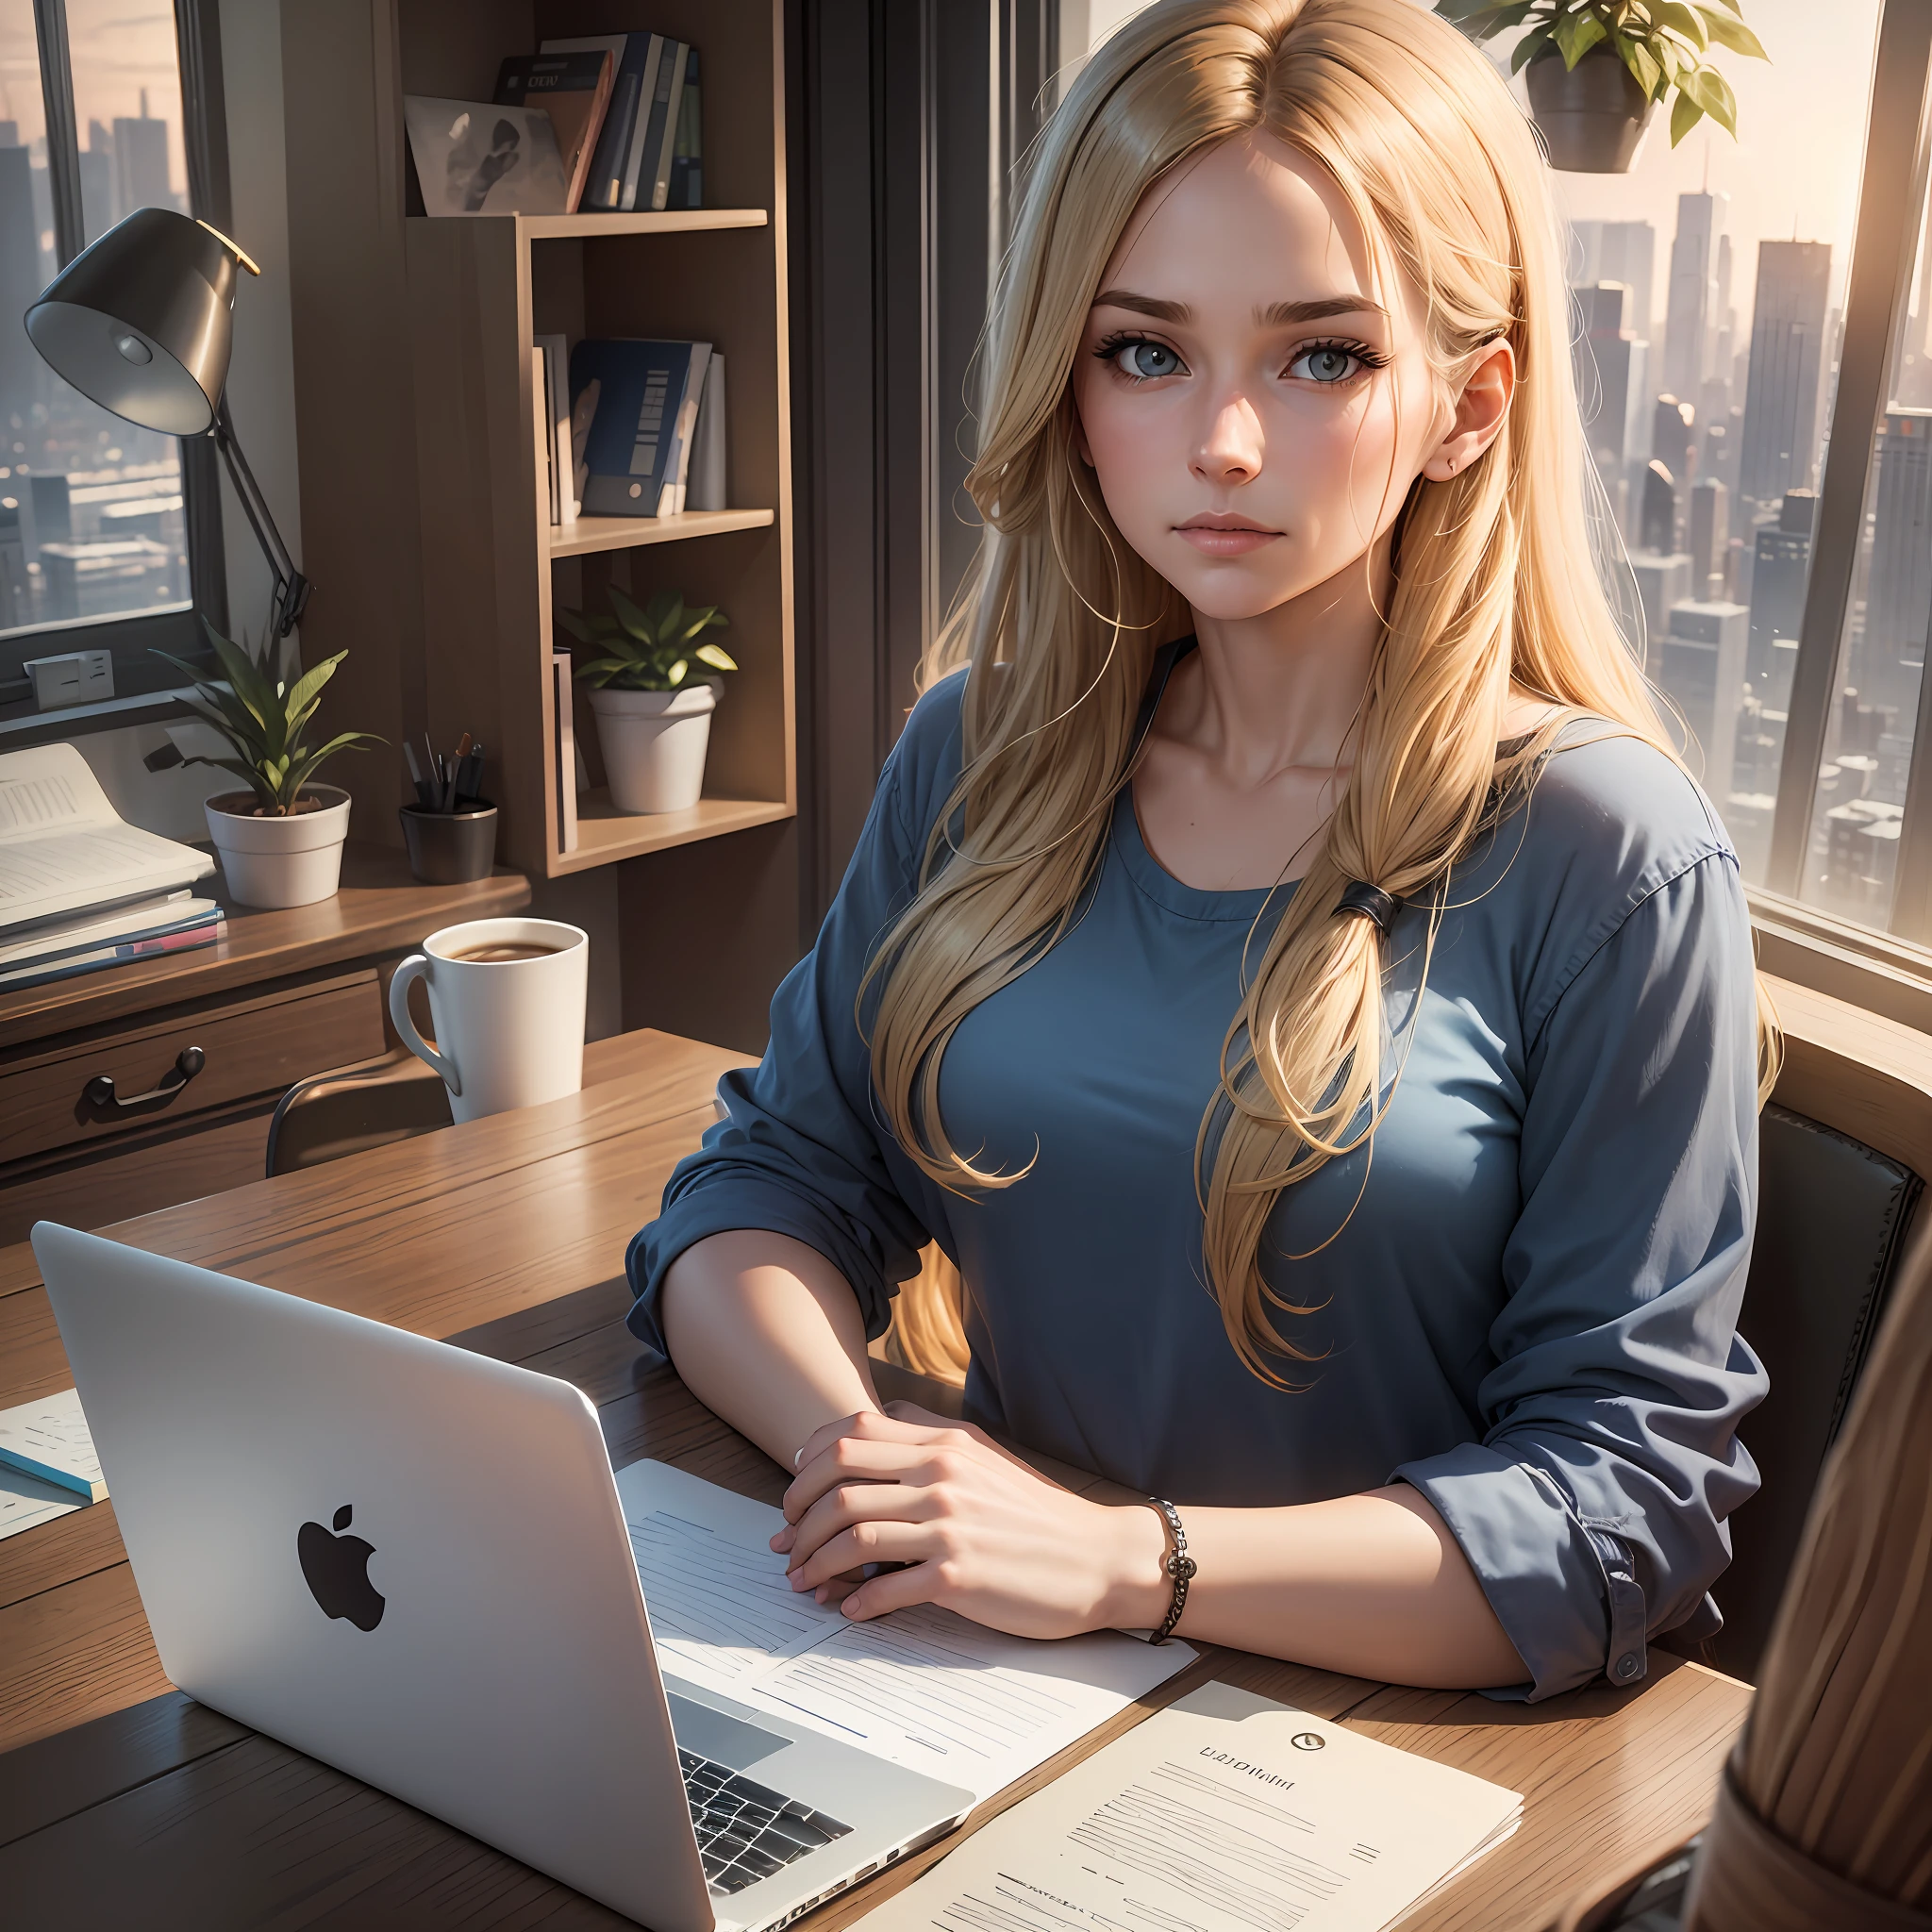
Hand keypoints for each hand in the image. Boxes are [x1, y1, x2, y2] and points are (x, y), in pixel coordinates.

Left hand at [770, 1402, 1169, 1637]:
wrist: (1096, 1556)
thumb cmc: (1033, 1513)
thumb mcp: (981, 1455)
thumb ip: (926, 1439)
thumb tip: (864, 1433)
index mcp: (943, 1443)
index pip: (849, 1436)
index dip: (807, 1464)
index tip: (795, 1492)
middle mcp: (941, 1476)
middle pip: (838, 1483)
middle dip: (798, 1516)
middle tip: (787, 1541)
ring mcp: (949, 1525)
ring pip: (852, 1537)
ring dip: (816, 1563)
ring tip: (805, 1581)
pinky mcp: (959, 1575)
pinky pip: (886, 1588)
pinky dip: (856, 1602)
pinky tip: (850, 1610)